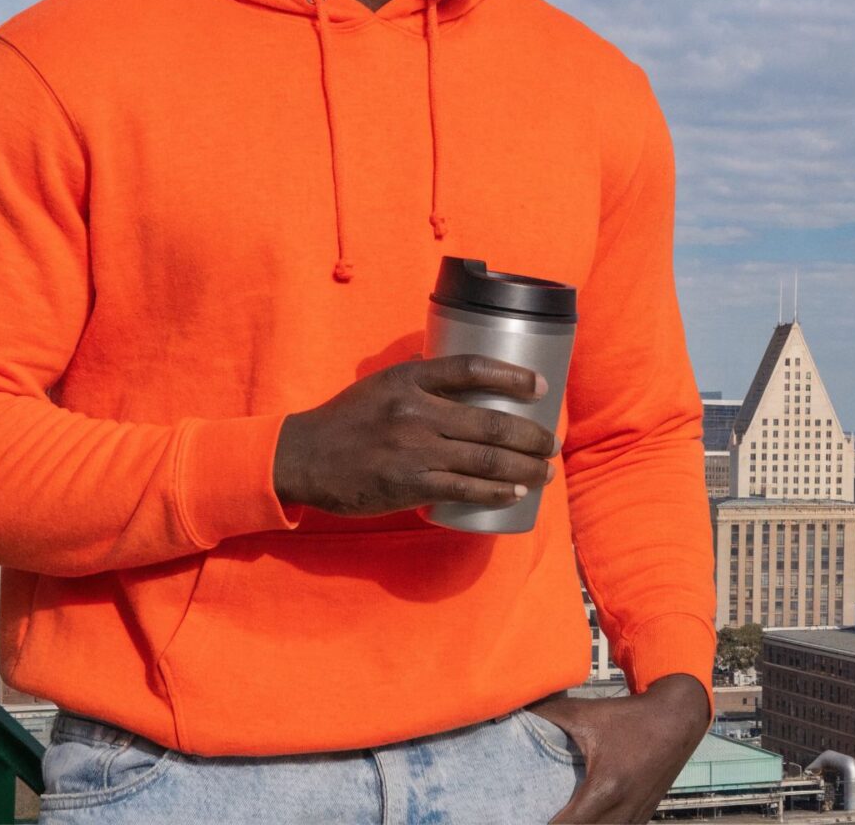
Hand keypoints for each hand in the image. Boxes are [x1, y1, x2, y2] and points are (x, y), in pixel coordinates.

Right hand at [272, 354, 557, 515]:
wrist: (303, 458)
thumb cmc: (347, 419)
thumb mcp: (381, 383)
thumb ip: (419, 374)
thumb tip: (453, 360)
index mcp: (410, 379)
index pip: (472, 368)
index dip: (513, 375)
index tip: (541, 386)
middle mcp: (416, 411)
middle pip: (491, 422)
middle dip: (531, 436)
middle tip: (551, 444)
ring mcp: (414, 449)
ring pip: (485, 459)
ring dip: (524, 468)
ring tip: (544, 472)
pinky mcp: (409, 484)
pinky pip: (464, 489)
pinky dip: (496, 492)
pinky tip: (515, 494)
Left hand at [536, 676, 712, 822]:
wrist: (679, 717)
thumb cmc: (632, 716)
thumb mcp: (587, 713)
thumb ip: (546, 714)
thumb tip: (503, 712)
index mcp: (605, 788)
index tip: (521, 819)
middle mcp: (623, 810)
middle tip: (532, 818)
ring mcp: (636, 817)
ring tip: (557, 817)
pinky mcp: (643, 816)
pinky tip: (582, 818)